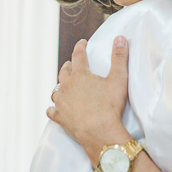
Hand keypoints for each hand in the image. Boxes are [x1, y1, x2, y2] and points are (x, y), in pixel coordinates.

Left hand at [47, 36, 132, 163]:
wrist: (99, 132)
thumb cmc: (110, 106)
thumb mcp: (119, 79)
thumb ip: (119, 57)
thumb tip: (120, 38)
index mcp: (80, 75)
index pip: (79, 55)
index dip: (80, 47)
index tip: (82, 43)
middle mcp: (67, 86)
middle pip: (64, 72)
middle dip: (68, 66)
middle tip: (70, 64)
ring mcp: (61, 102)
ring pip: (56, 90)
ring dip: (60, 86)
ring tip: (63, 86)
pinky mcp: (60, 117)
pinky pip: (52, 111)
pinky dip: (53, 108)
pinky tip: (54, 109)